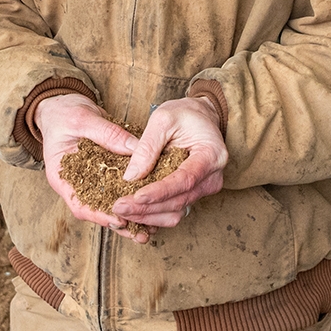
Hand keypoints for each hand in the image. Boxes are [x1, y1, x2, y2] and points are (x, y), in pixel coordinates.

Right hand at [37, 93, 141, 235]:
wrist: (61, 107)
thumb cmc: (64, 113)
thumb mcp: (83, 119)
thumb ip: (108, 134)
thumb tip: (135, 149)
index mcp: (61, 177)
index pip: (79, 205)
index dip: (99, 215)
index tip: (119, 220)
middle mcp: (76, 183)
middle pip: (98, 211)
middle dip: (120, 223)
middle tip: (142, 233)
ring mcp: (91, 180)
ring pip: (111, 203)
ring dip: (130, 216)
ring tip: (152, 228)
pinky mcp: (105, 172)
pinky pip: (119, 188)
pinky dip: (134, 196)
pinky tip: (152, 203)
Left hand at [110, 96, 227, 239]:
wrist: (199, 118)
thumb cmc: (184, 114)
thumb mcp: (163, 119)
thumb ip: (147, 147)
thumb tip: (131, 177)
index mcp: (212, 155)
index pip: (185, 179)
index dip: (160, 191)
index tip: (136, 196)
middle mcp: (212, 178)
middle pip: (179, 201)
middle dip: (147, 207)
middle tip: (118, 206)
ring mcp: (203, 189)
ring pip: (175, 212)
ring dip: (147, 215)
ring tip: (121, 210)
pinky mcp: (192, 195)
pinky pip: (173, 211)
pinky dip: (152, 215)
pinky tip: (132, 213)